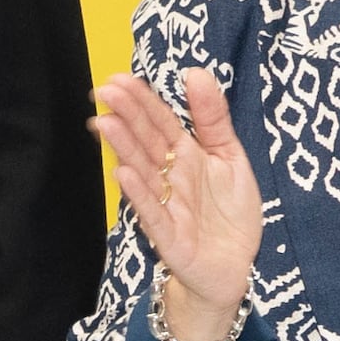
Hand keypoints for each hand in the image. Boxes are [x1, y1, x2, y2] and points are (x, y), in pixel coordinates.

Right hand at [92, 69, 264, 336]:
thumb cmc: (230, 212)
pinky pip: (152, 212)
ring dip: (123, 148)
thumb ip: (213, 118)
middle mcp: (170, 177)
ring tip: (104, 123)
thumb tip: (195, 72)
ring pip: (143, 172)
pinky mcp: (169, 237)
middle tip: (104, 91)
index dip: (143, 101)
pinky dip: (138, 193)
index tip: (120, 79)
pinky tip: (123, 173)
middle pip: (146, 142)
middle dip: (127, 116)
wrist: (235, 267)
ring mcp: (166, 205)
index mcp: (185, 155)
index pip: (160, 122)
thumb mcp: (230, 156)